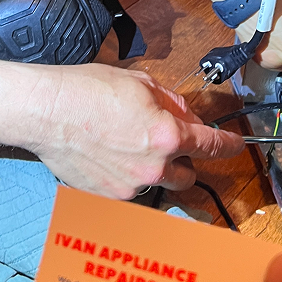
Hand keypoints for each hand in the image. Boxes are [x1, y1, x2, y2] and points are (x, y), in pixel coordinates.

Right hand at [21, 63, 244, 197]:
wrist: (46, 112)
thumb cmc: (88, 91)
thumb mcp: (141, 83)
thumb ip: (173, 103)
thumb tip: (188, 117)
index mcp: (168, 135)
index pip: (212, 145)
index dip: (228, 145)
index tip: (234, 146)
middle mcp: (155, 167)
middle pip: (188, 175)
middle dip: (183, 160)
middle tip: (165, 143)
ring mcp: (131, 187)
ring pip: (159, 185)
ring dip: (155, 171)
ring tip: (129, 149)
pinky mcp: (109, 198)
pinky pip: (131, 192)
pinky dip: (127, 178)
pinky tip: (109, 158)